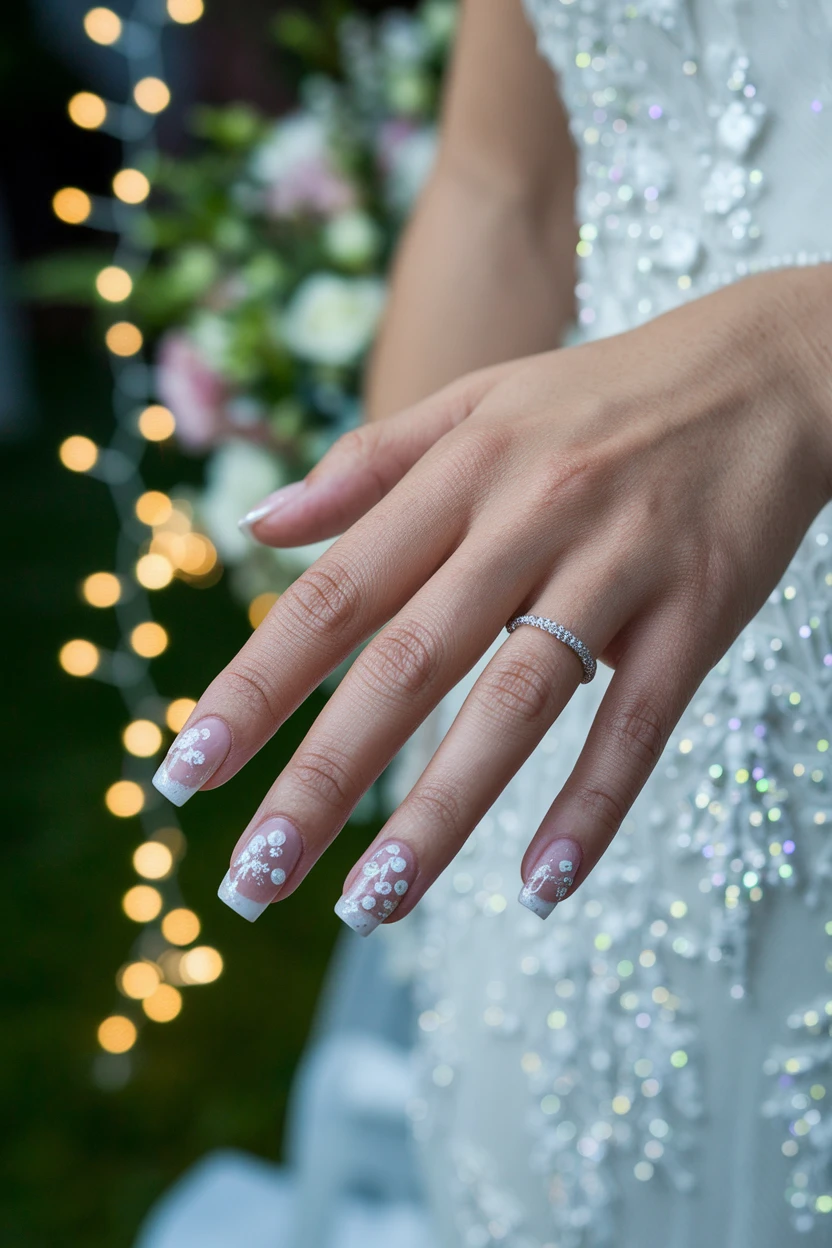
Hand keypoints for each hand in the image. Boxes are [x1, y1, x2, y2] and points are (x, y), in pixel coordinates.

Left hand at [152, 267, 831, 930]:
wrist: (768, 368)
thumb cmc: (604, 395)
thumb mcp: (476, 400)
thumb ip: (365, 463)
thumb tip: (258, 526)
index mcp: (457, 472)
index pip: (333, 594)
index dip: (253, 686)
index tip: (186, 771)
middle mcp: (524, 519)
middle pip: (406, 664)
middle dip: (321, 778)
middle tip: (252, 875)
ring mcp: (615, 567)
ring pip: (515, 706)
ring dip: (438, 815)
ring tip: (369, 904)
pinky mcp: (697, 612)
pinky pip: (637, 723)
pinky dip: (591, 806)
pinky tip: (542, 885)